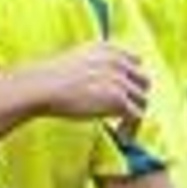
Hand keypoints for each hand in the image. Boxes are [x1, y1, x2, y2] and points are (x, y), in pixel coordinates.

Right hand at [29, 43, 149, 124]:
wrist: (42, 86)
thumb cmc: (50, 80)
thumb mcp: (76, 61)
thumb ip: (94, 66)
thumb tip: (101, 86)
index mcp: (108, 49)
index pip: (135, 61)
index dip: (131, 80)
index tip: (124, 95)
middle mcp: (118, 62)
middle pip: (143, 82)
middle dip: (136, 98)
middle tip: (124, 115)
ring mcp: (120, 80)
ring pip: (142, 101)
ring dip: (134, 117)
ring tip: (123, 131)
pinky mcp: (118, 99)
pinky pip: (137, 116)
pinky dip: (131, 129)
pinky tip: (122, 138)